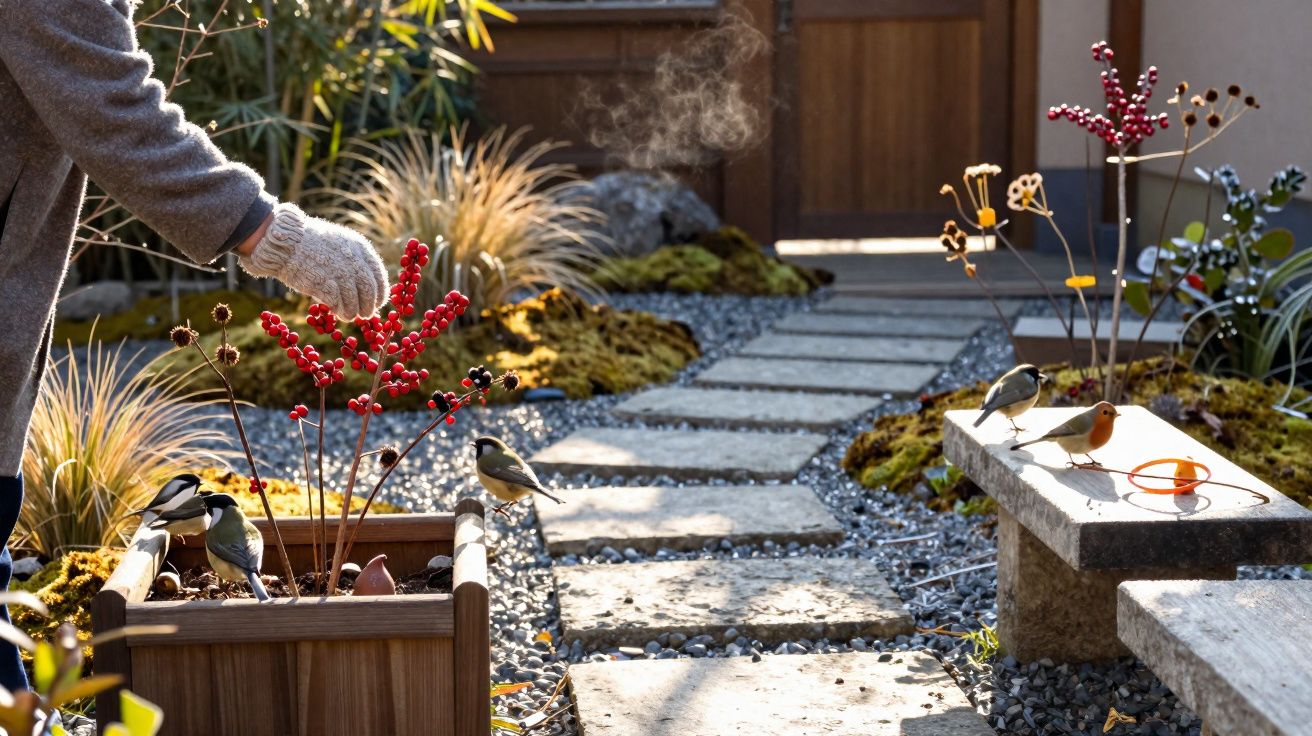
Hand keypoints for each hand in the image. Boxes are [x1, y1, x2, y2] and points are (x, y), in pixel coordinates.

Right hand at [238, 203, 387, 318]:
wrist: (285, 240)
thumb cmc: (310, 242)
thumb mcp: (340, 241)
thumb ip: (355, 259)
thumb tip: (366, 284)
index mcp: (360, 247)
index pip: (378, 275)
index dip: (380, 292)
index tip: (378, 302)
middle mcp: (353, 259)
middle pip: (369, 290)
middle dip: (369, 306)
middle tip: (366, 314)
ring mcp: (339, 272)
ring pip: (355, 300)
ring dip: (354, 311)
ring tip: (349, 315)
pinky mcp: (324, 284)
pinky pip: (339, 304)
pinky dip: (341, 311)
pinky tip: (339, 313)